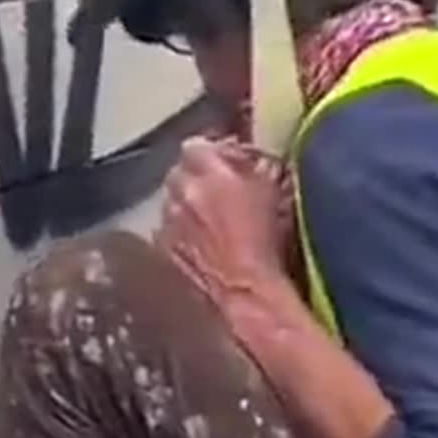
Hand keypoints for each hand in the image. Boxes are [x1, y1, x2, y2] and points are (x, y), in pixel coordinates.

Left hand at [156, 137, 286, 306]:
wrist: (246, 292)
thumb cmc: (269, 243)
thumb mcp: (274, 192)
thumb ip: (256, 167)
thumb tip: (252, 160)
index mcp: (210, 173)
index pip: (197, 146)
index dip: (212, 153)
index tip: (227, 162)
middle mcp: (182, 192)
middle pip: (179, 172)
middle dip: (195, 177)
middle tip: (217, 189)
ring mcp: (168, 221)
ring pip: (170, 201)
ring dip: (185, 204)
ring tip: (208, 219)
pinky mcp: (163, 249)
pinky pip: (167, 229)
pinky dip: (180, 230)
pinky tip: (199, 243)